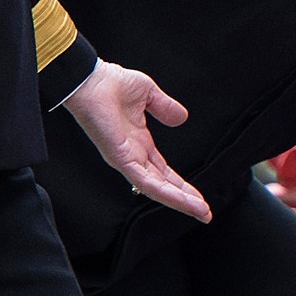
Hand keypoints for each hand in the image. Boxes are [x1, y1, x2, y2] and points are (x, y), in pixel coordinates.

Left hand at [66, 61, 208, 222]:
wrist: (91, 81)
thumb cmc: (111, 83)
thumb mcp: (148, 95)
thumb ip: (165, 108)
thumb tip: (182, 118)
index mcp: (138, 144)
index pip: (164, 172)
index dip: (182, 185)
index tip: (200, 197)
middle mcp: (133, 156)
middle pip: (163, 185)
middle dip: (185, 200)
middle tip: (205, 214)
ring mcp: (126, 161)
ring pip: (157, 189)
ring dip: (180, 202)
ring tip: (201, 212)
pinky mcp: (121, 160)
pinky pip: (146, 182)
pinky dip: (166, 193)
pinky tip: (183, 201)